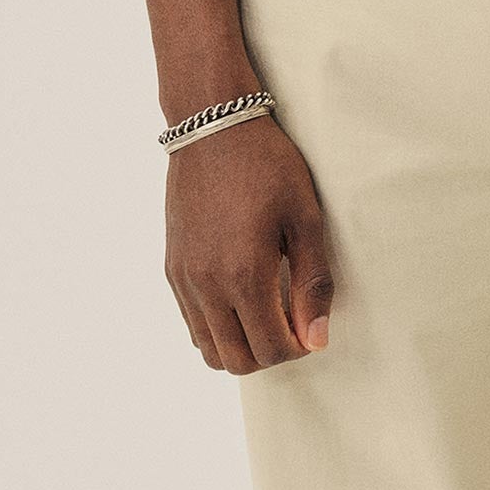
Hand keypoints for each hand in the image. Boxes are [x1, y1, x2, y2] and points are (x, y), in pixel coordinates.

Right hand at [164, 112, 334, 372]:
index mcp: (245, 274)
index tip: (312, 328)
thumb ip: (313, 282)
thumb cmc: (267, 165)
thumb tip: (317, 339)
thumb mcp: (304, 216)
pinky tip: (239, 301)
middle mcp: (208, 285)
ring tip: (266, 315)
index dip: (299, 348)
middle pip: (238, 361)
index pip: (272, 349)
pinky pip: (192, 324)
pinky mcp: (172, 269)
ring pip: (209, 350)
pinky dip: (217, 329)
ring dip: (241, 347)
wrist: (213, 128)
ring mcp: (185, 279)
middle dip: (270, 354)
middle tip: (291, 324)